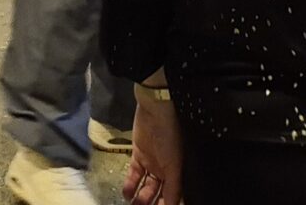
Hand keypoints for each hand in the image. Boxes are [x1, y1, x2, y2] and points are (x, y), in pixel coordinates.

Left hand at [124, 88, 181, 202]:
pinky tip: (126, 194)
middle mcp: (166, 171)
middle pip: (159, 194)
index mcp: (178, 173)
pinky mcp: (138, 155)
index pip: (172, 196)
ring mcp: (152, 163)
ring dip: (140, 198)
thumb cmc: (170, 137)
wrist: (156, 110)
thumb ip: (173, 188)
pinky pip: (134, 175)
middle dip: (152, 204)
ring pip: (146, 187)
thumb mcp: (175, 165)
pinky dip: (130, 185)